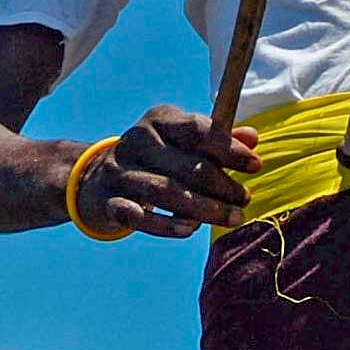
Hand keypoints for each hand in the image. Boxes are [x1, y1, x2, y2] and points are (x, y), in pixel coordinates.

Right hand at [73, 107, 254, 239]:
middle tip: (244, 200)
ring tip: (231, 218)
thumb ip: (217, 140)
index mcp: (159, 120)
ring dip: (204, 209)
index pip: (197, 130)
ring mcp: (119, 171)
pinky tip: (191, 230)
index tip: (255, 165)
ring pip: (166, 191)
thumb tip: (253, 137)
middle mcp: (136, 141)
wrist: (95, 179)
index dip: (229, 148)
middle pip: (186, 165)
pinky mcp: (107, 201)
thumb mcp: (182, 141)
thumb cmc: (155, 158)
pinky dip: (166, 225)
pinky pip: (138, 216)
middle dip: (222, 186)